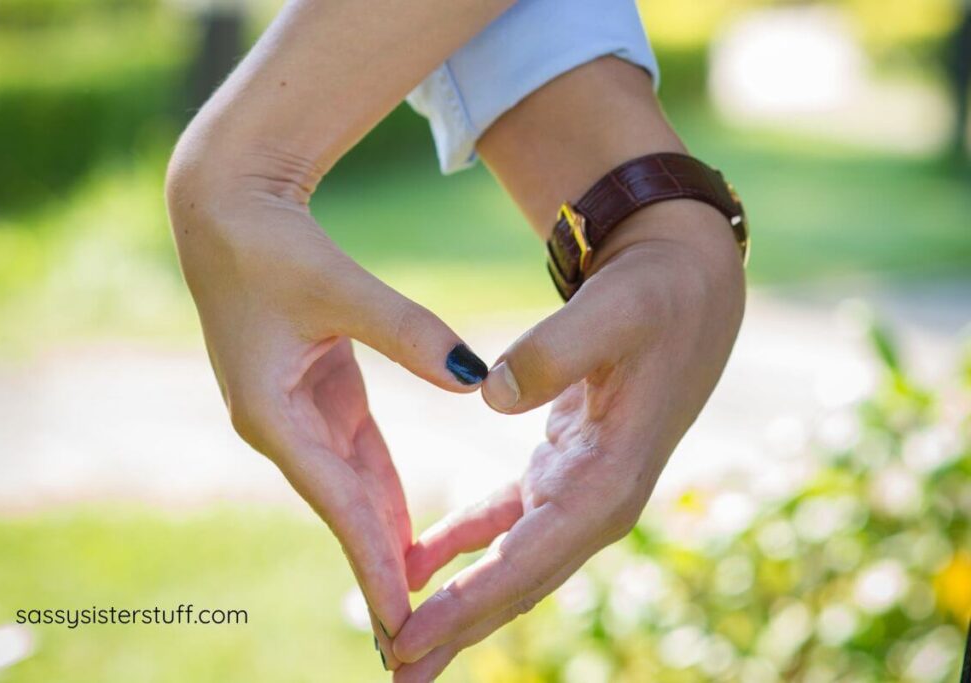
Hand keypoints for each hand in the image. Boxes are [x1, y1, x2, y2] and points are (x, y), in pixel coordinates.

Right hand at [165, 140, 488, 666]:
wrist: (228, 209)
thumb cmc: (270, 246)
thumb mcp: (339, 287)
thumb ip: (406, 333)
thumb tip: (471, 380)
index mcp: (271, 413)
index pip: (337, 501)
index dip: (373, 560)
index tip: (402, 620)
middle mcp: (280, 426)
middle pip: (342, 510)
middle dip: (378, 570)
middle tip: (413, 639)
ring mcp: (296, 412)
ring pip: (351, 488)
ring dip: (382, 539)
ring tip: (416, 600)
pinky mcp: (314, 391)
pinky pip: (356, 454)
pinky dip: (382, 493)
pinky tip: (408, 528)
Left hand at [390, 200, 745, 680]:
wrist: (688, 290)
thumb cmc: (657, 300)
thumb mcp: (613, 312)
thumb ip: (555, 350)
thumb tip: (489, 394)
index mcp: (609, 479)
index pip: (529, 559)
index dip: (469, 604)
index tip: (411, 639)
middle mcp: (598, 501)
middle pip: (518, 583)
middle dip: (458, 630)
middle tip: (397, 674)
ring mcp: (581, 490)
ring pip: (510, 563)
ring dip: (459, 603)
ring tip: (403, 644)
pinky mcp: (564, 470)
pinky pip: (505, 522)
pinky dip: (462, 545)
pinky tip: (420, 564)